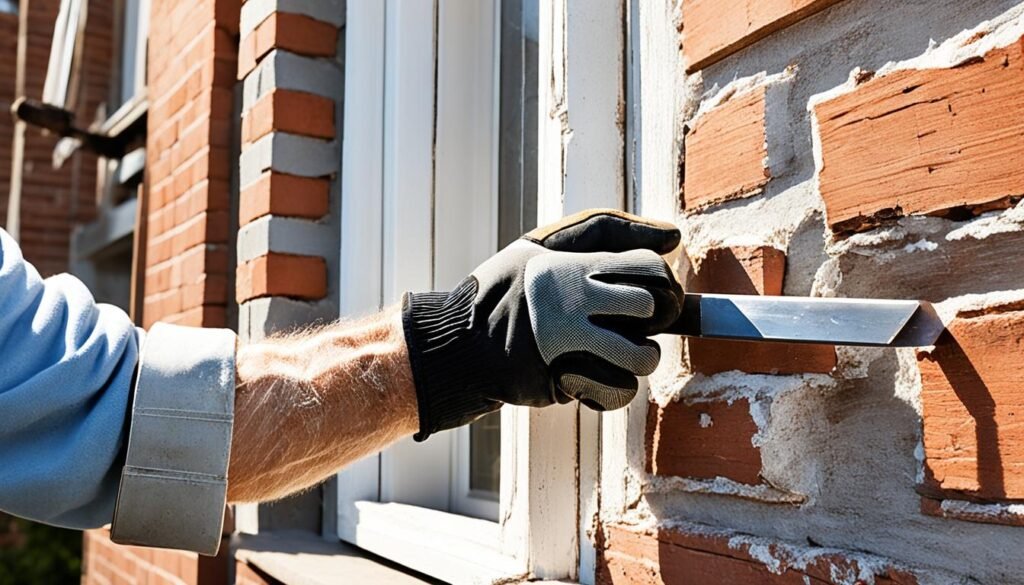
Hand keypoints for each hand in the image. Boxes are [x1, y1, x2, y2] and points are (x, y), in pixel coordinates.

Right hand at [402, 209, 683, 439]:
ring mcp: (570, 345)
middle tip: (628, 324)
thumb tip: (673, 237)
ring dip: (636, 358)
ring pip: (644, 357)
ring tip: (609, 353)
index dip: (660, 281)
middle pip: (656, 308)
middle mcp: (575, 302)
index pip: (652, 268)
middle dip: (654, 319)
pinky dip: (610, 388)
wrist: (459, 344)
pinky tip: (586, 375)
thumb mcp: (546, 244)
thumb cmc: (508, 291)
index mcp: (575, 266)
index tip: (643, 293)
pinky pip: (620, 391)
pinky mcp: (564, 382)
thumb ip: (608, 231)